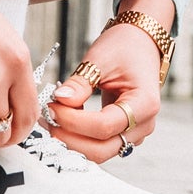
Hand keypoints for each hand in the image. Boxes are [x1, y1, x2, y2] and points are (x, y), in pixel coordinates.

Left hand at [49, 15, 164, 162]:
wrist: (139, 42)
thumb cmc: (125, 47)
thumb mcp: (99, 59)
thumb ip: (80, 83)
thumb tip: (59, 100)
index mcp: (144, 104)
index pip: (104, 126)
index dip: (73, 121)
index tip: (53, 106)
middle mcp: (144, 124)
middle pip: (102, 148)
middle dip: (70, 138)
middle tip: (48, 118)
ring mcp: (136, 132)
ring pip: (100, 151)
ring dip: (73, 140)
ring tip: (53, 118)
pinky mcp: (125, 133)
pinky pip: (100, 144)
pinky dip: (81, 137)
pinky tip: (66, 120)